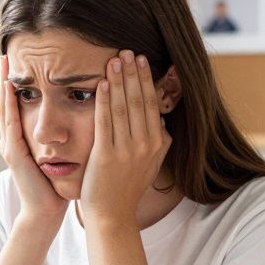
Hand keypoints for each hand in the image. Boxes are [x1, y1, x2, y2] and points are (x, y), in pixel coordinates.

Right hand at [0, 55, 67, 225]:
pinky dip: (9, 104)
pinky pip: (10, 123)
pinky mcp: (14, 153)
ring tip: (5, 63)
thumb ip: (63, 136)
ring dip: (4, 85)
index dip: (20, 83)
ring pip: (5, 109)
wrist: (46, 212)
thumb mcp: (59, 154)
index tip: (24, 60)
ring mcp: (11, 146)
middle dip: (7, 78)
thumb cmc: (58, 186)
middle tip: (8, 52)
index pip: (20, 105)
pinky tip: (11, 88)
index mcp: (24, 139)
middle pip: (8, 102)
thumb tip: (83, 114)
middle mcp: (13, 140)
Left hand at [79, 50, 171, 226]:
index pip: (152, 103)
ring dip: (120, 80)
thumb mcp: (151, 164)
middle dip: (133, 73)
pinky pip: (106, 121)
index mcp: (157, 143)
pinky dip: (105, 100)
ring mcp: (127, 150)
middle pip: (140, 100)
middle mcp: (145, 144)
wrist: (112, 214)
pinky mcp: (107, 156)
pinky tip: (103, 82)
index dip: (146, 79)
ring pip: (124, 107)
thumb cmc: (127, 187)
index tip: (141, 59)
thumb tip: (161, 121)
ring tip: (115, 58)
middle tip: (128, 50)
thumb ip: (159, 142)